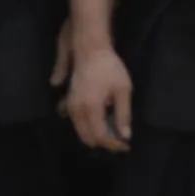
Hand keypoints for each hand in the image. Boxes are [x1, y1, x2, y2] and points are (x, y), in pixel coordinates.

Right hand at [62, 38, 133, 152]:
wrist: (90, 50)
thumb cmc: (109, 67)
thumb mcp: (123, 90)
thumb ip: (123, 114)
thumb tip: (125, 136)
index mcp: (91, 108)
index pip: (100, 136)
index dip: (113, 144)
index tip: (126, 145)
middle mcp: (77, 111)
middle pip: (88, 138)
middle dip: (104, 143)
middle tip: (120, 141)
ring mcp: (70, 107)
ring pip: (81, 131)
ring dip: (95, 135)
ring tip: (111, 132)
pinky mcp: (69, 101)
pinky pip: (75, 122)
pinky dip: (86, 127)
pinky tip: (98, 122)